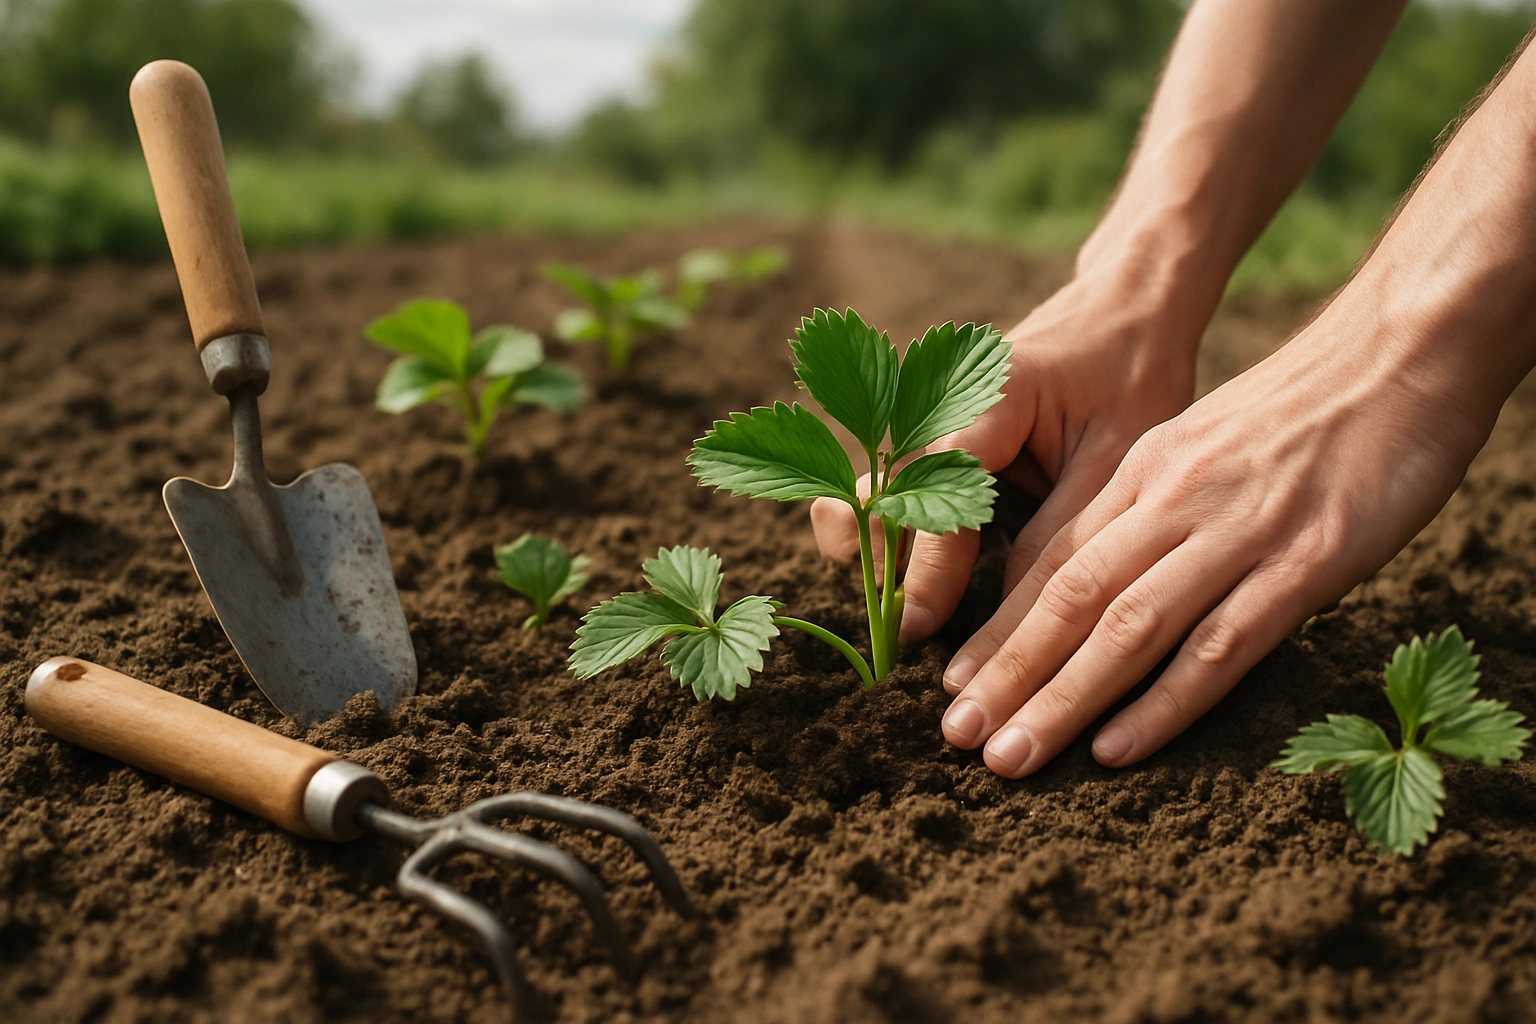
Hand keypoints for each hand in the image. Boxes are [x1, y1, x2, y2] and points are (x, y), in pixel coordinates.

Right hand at [811, 250, 1205, 643]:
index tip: (917, 632)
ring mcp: (927, 417)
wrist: (1127, 309)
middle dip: (880, 563)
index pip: (936, 494)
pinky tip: (913, 583)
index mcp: (984, 396)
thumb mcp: (1119, 456)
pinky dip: (896, 535)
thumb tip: (1014, 622)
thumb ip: (1062, 535)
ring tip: (898, 611)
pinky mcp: (933, 437)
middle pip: (881, 493)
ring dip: (877, 549)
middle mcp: (936, 401)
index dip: (926, 570)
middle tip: (894, 634)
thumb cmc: (1133, 375)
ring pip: (875, 492)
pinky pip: (895, 490)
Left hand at [940, 296, 1492, 776]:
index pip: (1053, 559)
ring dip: (1061, 699)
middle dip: (1006, 673)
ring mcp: (1238, 532)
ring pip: (1127, 627)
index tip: (956, 682)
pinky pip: (1220, 644)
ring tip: (1009, 756)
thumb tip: (1122, 575)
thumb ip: (1162, 504)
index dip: (1000, 628)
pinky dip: (1163, 703)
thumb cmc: (1312, 408)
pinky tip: (1116, 749)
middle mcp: (1176, 501)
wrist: (1405, 352)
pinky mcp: (1305, 562)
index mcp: (1148, 471)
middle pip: (1069, 596)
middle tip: (954, 735)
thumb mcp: (1208, 441)